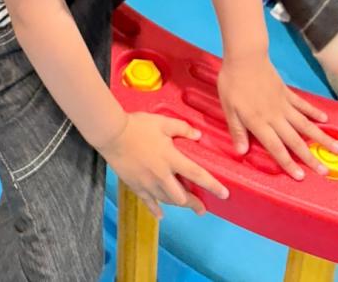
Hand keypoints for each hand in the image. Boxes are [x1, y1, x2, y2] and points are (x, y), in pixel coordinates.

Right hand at [97, 111, 229, 219]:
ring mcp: (148, 183)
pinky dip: (155, 209)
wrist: (112, 134)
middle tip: (202, 209)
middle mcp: (162, 175)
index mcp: (171, 158)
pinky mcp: (136, 186)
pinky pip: (148, 202)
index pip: (197, 175)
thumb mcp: (162, 122)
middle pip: (182, 196)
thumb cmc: (138, 125)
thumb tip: (198, 135)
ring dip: (178, 205)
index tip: (224, 194)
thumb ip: (182, 128)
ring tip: (185, 206)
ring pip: (167, 201)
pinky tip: (160, 215)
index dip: (213, 186)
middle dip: (194, 204)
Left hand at [217, 51, 337, 179]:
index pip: (276, 148)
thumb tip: (241, 152)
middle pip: (295, 140)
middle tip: (326, 171)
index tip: (301, 177)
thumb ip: (236, 130)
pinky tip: (325, 120)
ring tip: (337, 148)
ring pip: (305, 125)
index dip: (288, 163)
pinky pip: (303, 105)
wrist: (246, 56)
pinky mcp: (287, 92)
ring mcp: (284, 104)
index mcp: (259, 122)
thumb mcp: (228, 108)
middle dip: (311, 157)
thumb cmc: (232, 82)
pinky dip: (314, 112)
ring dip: (321, 137)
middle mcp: (275, 117)